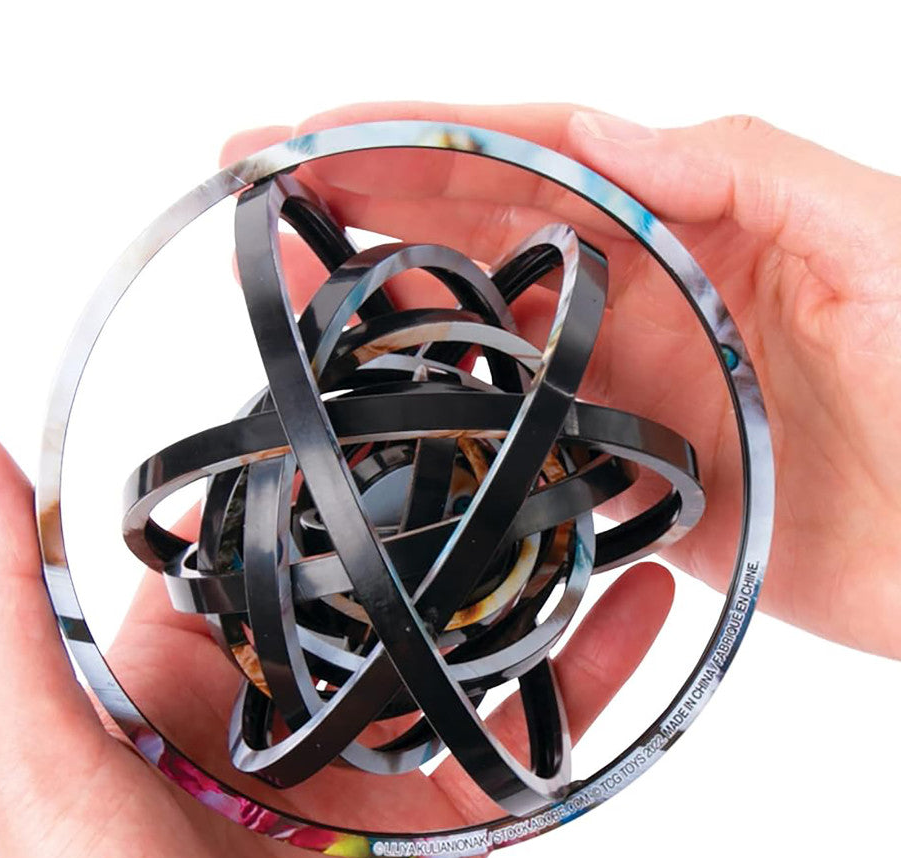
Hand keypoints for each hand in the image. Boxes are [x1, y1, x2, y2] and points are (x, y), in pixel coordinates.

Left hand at [0, 420, 672, 857]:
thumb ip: (2, 598)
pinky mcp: (445, 821)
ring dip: (517, 569)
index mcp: (186, 673)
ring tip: (578, 482)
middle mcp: (282, 704)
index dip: (291, 459)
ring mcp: (372, 760)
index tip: (350, 380)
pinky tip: (635, 600)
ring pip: (454, 641)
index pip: (245, 534)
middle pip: (365, 577)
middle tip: (487, 409)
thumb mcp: (35, 750)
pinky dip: (585, 667)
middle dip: (423, 500)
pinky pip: (525, 730)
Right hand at [220, 103, 900, 659]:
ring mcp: (623, 388)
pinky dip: (449, 427)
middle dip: (366, 206)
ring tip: (293, 294)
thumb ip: (741, 170)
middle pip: (478, 236)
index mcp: (687, 219)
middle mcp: (640, 295)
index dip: (414, 140)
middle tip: (263, 195)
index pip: (526, 157)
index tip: (312, 135)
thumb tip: (600, 136)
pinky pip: (517, 443)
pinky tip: (386, 418)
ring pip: (479, 336)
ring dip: (387, 311)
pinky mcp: (627, 476)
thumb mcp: (874, 236)